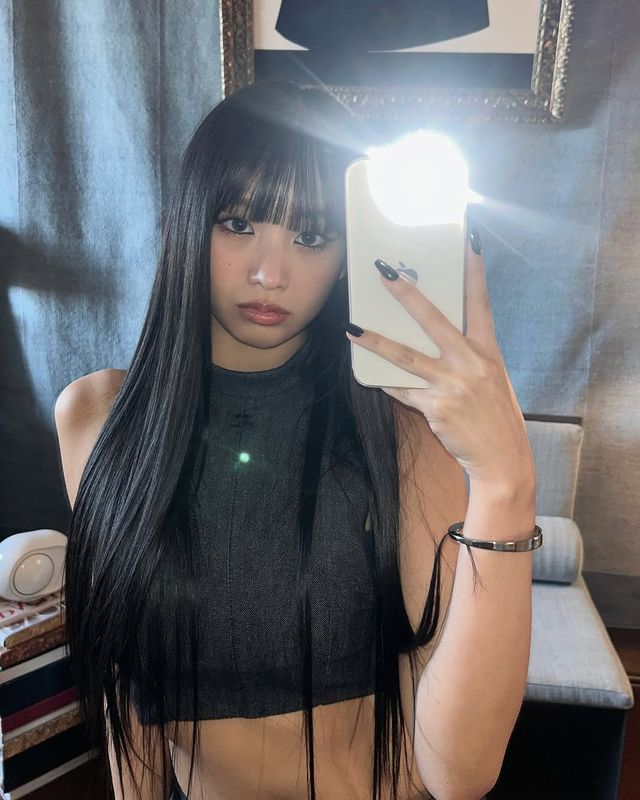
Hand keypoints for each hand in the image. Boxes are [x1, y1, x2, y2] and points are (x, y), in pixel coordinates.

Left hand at [345, 230, 535, 491]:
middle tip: (385, 273)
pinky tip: (369, 375)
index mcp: (488, 351)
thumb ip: (467, 357)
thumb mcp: (491, 378)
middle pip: (433, 320)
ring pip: (405, 356)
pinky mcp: (435, 407)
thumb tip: (435, 340)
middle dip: (407, 294)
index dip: (474, 271)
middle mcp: (470, 363)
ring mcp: (451, 384)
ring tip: (352, 329)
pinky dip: (386, 383)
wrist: (502, 457)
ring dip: (376, 341)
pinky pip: (402, 390)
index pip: (480, 302)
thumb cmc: (495, 415)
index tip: (469, 241)